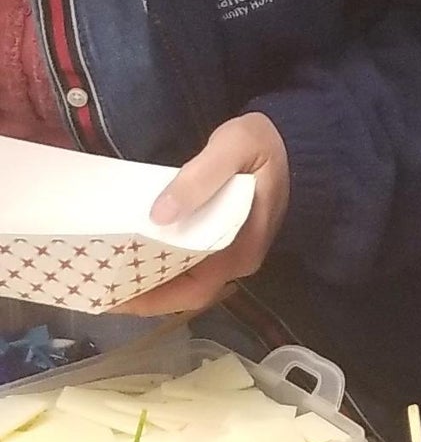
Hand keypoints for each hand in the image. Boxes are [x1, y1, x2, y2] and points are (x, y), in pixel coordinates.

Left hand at [119, 113, 290, 315]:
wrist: (298, 142)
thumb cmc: (264, 145)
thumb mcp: (233, 148)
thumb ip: (199, 178)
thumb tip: (158, 215)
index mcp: (241, 248)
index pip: (195, 289)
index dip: (155, 299)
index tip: (116, 296)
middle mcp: (239, 260)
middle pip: (188, 294)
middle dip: (146, 298)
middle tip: (102, 291)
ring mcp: (234, 253)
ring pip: (189, 283)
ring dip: (153, 285)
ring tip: (112, 276)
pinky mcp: (228, 242)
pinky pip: (192, 266)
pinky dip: (163, 268)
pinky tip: (138, 257)